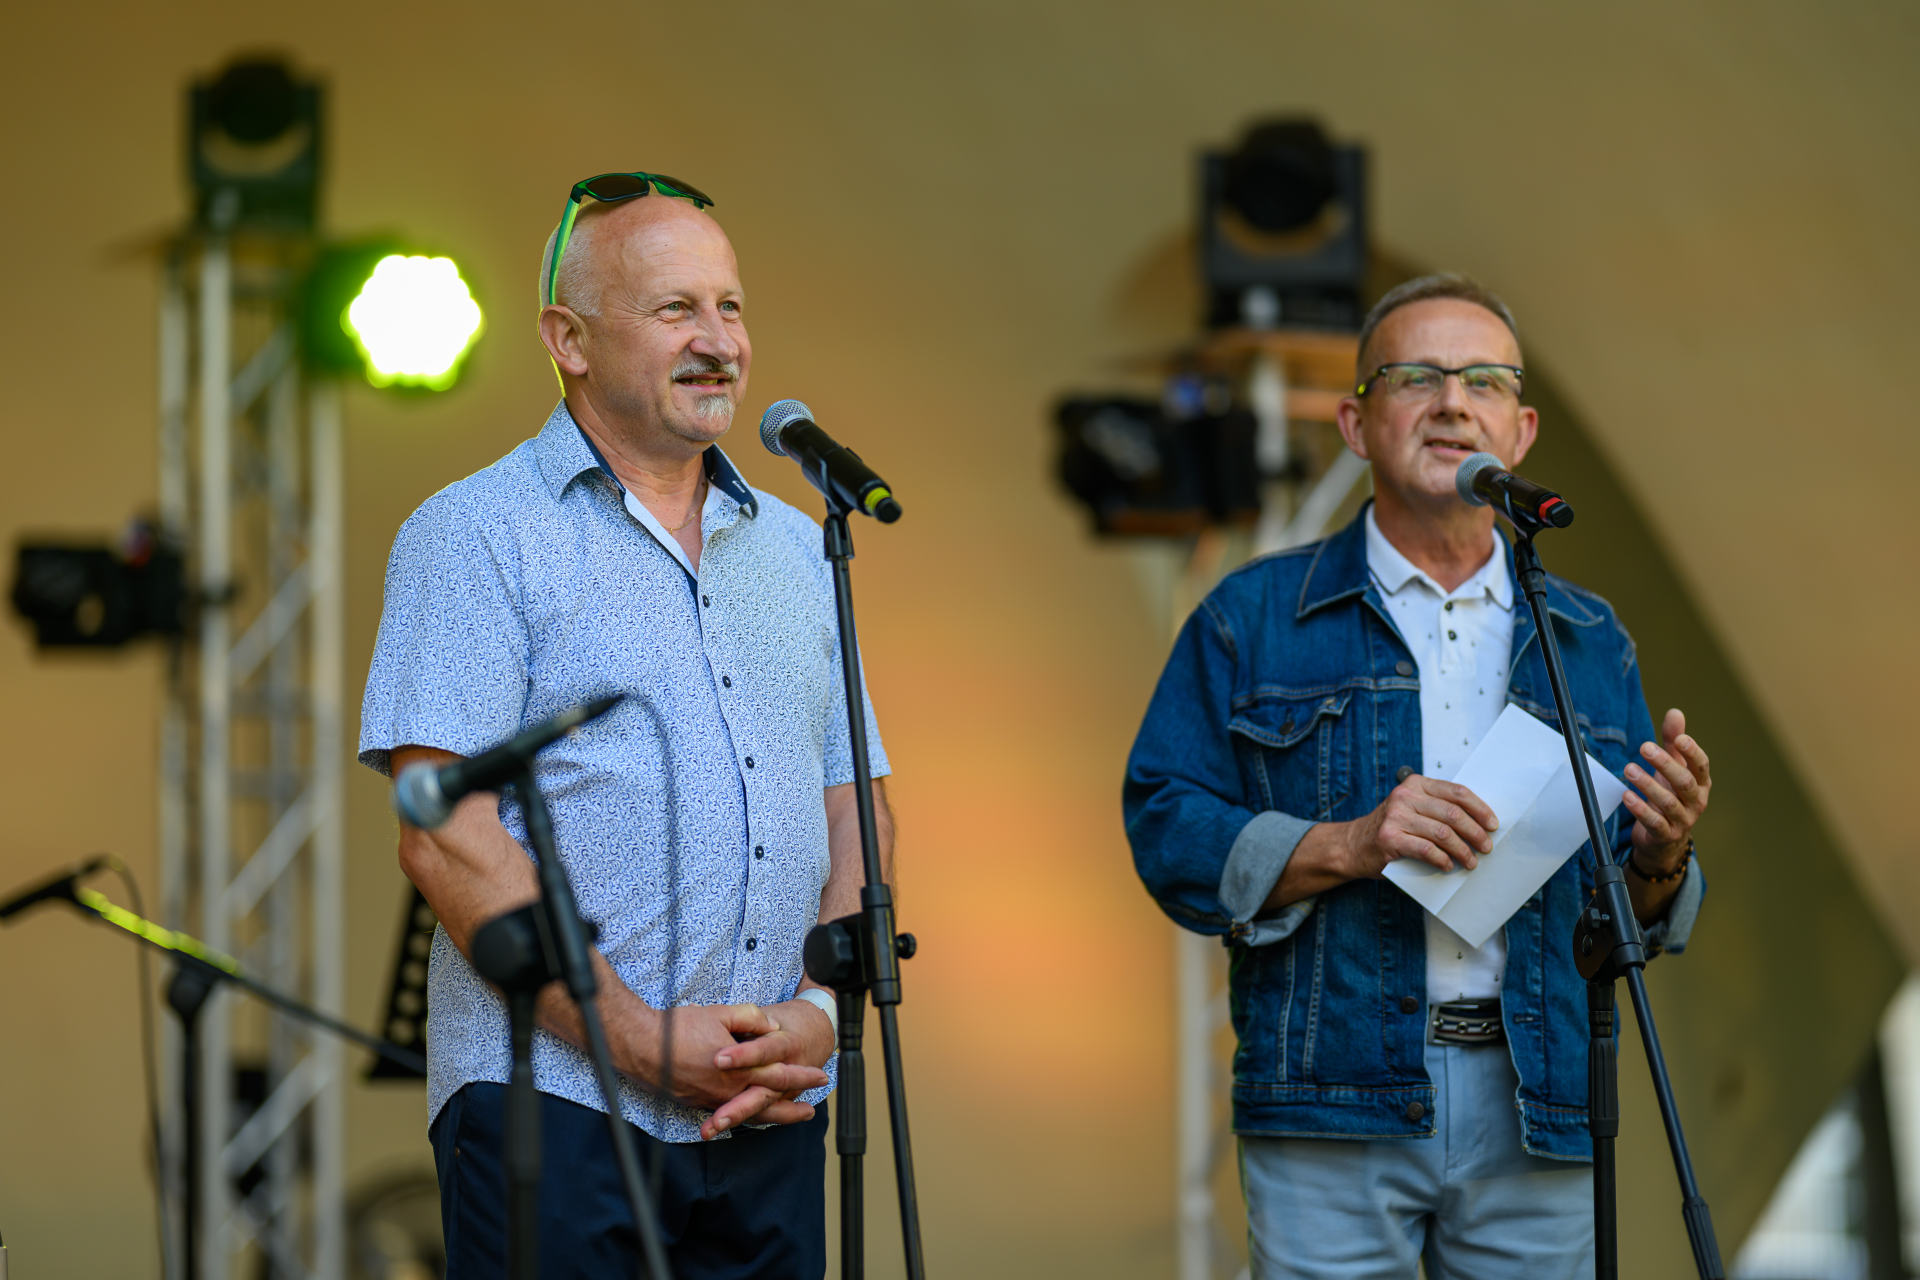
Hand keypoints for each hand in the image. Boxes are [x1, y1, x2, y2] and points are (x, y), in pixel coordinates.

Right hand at [645, 1003, 828, 1136]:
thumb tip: (772, 1026)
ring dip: (774, 1116)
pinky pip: (729, 1113)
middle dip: (794, 1106)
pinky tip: (752, 1114)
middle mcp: (728, 1091)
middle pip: (769, 1103)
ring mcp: (712, 1100)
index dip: (802, 1076)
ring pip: (750, 1114)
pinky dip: (747, 1115)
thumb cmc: (678, 1029)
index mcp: (739, 1069)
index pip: (779, 1075)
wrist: (640, 1048)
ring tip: (791, 1118)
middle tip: (812, 1109)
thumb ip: (751, 1018)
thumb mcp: (720, 1014)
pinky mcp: (697, 1103)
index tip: (821, 1076)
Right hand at [1343, 774, 1498, 875]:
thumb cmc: (1392, 828)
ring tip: (1471, 861)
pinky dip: (1442, 859)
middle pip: (1453, 813)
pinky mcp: (1390, 838)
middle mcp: (1405, 796)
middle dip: (1475, 833)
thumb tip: (1480, 823)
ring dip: (1462, 850)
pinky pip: (1426, 849)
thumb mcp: (1413, 808)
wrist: (1354, 845)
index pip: (1457, 792)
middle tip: (1486, 847)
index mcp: (1416, 784)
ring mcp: (1396, 817)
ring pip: (1442, 833)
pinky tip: (1448, 865)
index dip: (1480, 809)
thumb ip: (1438, 808)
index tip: (1492, 824)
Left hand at [1623, 708, 1709, 873]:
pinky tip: (1626, 796)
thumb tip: (1675, 712)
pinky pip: (1654, 822)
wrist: (1664, 839)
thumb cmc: (1670, 795)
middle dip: (1665, 764)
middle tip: (1644, 747)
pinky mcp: (1666, 835)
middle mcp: (1696, 801)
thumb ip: (1673, 742)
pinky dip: (1640, 809)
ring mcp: (1683, 820)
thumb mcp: (1672, 768)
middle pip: (1685, 782)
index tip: (1679, 739)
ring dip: (1648, 785)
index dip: (1692, 752)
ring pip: (1668, 803)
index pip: (1701, 766)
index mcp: (1701, 783)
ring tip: (1629, 769)